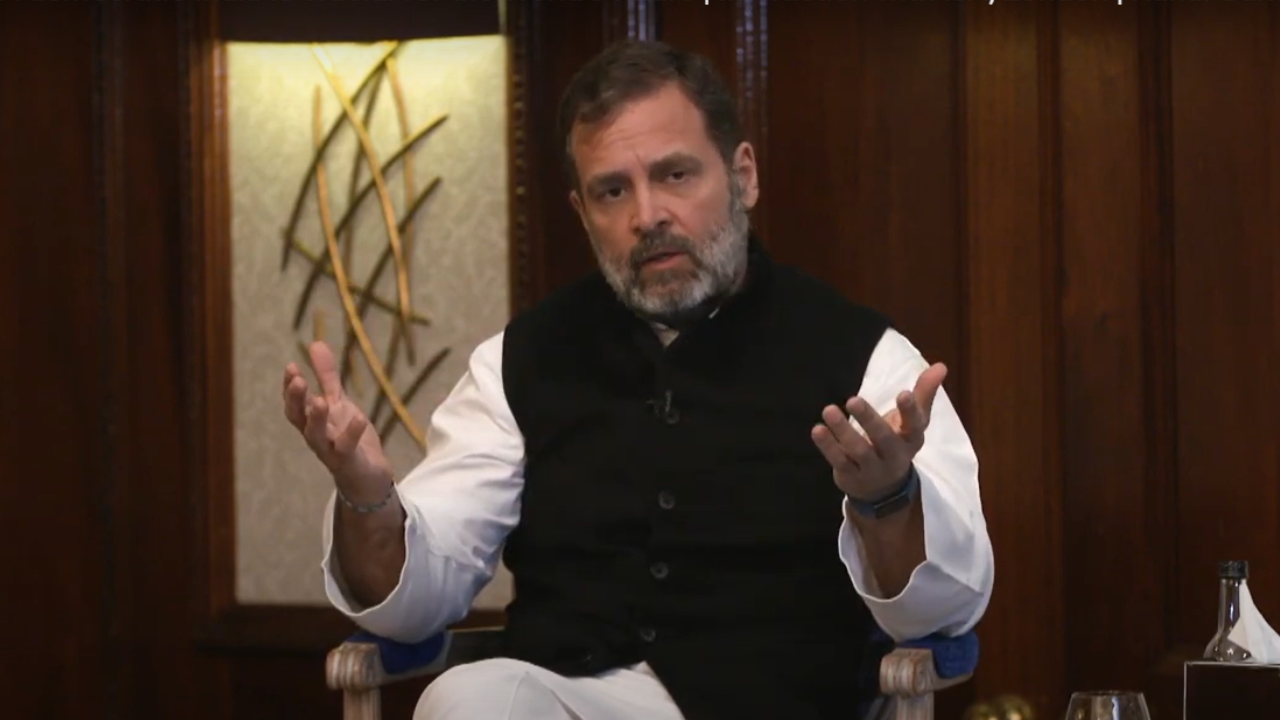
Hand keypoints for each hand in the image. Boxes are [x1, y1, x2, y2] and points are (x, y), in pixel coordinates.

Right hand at [282, 341, 392, 498]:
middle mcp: (316, 437)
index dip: (290, 387)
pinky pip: (347, 449)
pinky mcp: (349, 463)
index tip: (291, 367)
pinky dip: (351, 434)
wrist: (368, 478)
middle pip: (298, 419)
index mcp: (312, 421)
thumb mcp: (339, 403)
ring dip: (316, 419)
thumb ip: (327, 376)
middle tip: (298, 380)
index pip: (295, 404)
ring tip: (320, 401)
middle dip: (296, 400)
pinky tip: (358, 417)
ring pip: (316, 437)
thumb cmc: (349, 439)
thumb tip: (316, 343)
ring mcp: (331, 452)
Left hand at [811, 363, 947, 498]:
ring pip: (858, 450)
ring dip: (843, 431)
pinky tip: (817, 430)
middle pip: (883, 438)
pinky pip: (839, 461)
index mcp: (911, 438)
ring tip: (828, 410)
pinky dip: (828, 446)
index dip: (910, 410)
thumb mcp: (913, 422)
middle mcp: (894, 455)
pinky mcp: (851, 476)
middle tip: (853, 400)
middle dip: (869, 420)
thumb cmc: (897, 443)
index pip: (914, 425)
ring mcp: (872, 468)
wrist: (883, 490)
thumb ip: (924, 393)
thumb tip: (941, 365)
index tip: (903, 393)